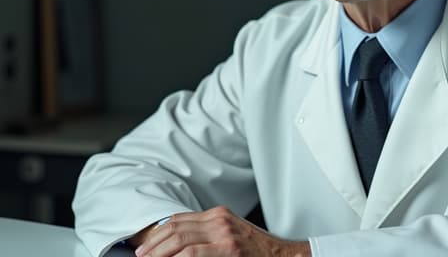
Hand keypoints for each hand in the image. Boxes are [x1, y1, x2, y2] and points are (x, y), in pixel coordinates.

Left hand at [133, 206, 310, 256]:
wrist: (282, 256)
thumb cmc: (255, 251)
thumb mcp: (230, 235)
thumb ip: (208, 234)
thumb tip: (179, 245)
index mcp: (218, 215)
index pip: (179, 220)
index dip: (158, 233)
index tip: (145, 247)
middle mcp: (219, 221)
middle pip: (176, 228)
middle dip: (154, 245)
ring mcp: (224, 235)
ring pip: (180, 240)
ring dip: (160, 253)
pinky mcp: (228, 249)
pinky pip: (192, 254)